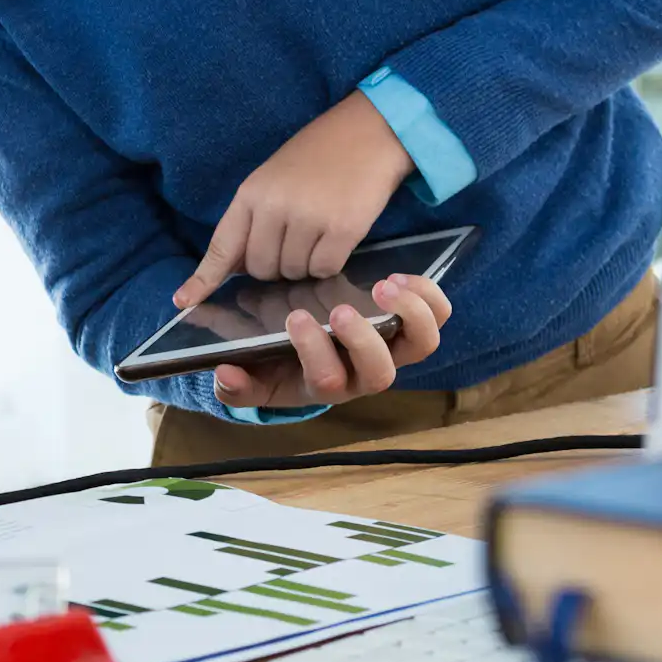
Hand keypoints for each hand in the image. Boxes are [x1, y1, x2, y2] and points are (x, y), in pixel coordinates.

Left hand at [174, 92, 413, 308]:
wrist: (367, 133)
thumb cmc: (317, 158)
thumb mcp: (271, 180)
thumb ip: (252, 220)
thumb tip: (236, 267)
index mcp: (250, 194)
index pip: (222, 245)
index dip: (203, 277)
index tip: (184, 301)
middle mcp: (274, 207)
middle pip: (260, 269)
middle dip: (274, 266)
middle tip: (294, 241)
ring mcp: (308, 219)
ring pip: (292, 272)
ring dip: (304, 264)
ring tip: (318, 232)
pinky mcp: (342, 229)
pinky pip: (324, 269)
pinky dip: (329, 264)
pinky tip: (336, 239)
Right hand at [211, 273, 451, 409]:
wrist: (317, 353)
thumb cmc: (282, 365)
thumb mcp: (255, 377)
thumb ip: (236, 383)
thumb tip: (223, 373)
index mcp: (327, 385)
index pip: (327, 380)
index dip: (313, 352)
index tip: (293, 318)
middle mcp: (366, 374)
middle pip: (380, 374)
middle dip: (361, 340)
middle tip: (338, 310)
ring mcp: (394, 350)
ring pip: (421, 344)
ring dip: (407, 315)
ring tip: (381, 286)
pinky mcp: (413, 325)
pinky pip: (438, 316)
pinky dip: (428, 296)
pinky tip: (399, 276)